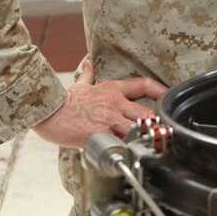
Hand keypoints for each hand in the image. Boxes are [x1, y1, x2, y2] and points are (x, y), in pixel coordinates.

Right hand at [33, 59, 168, 148]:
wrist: (47, 112)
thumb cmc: (63, 101)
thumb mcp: (80, 85)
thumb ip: (88, 75)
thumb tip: (87, 62)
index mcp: (113, 89)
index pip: (144, 84)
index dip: (160, 90)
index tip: (169, 95)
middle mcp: (115, 103)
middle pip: (147, 112)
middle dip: (156, 123)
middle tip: (162, 130)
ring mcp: (109, 120)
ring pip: (137, 128)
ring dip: (145, 137)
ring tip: (151, 143)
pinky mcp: (99, 135)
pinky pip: (119, 143)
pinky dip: (127, 149)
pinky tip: (133, 153)